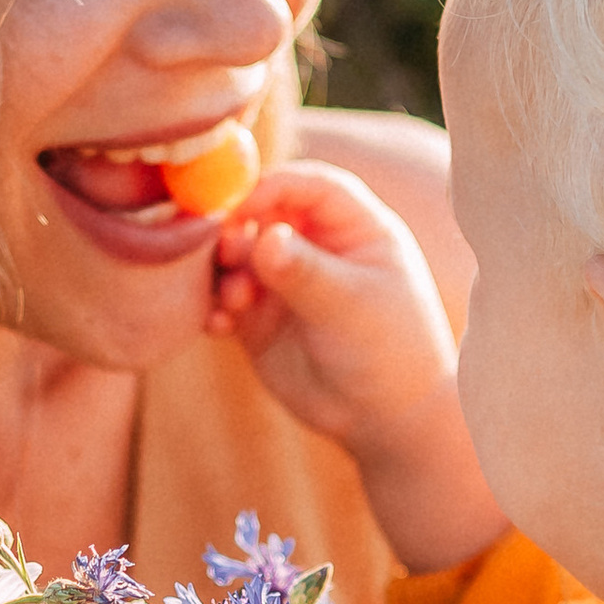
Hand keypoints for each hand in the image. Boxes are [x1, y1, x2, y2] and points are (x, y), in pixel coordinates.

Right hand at [210, 161, 506, 573]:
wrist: (386, 418)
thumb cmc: (389, 351)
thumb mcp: (353, 307)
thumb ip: (307, 272)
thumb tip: (264, 237)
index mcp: (354, 227)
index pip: (309, 186)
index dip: (272, 188)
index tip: (240, 208)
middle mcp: (316, 245)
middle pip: (261, 212)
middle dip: (235, 227)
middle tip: (222, 251)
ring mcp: (284, 280)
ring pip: (236, 254)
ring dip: (221, 269)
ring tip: (233, 301)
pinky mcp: (259, 317)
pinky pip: (223, 298)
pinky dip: (214, 306)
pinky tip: (218, 327)